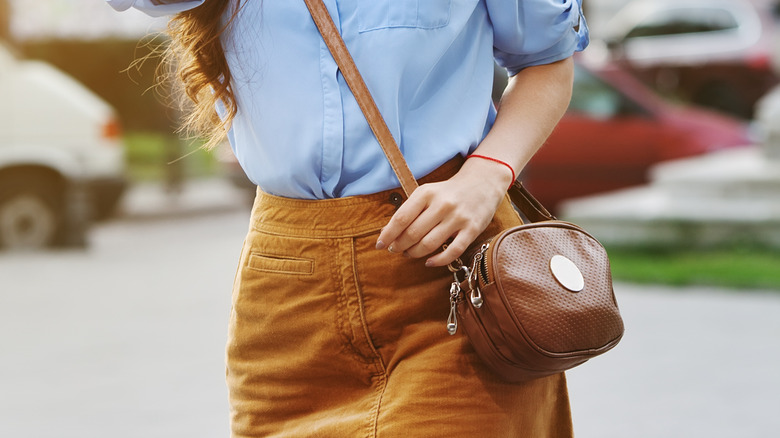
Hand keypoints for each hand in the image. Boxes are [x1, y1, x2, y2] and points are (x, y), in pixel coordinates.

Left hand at [376, 157, 511, 266]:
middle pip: (413, 233)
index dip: (388, 234)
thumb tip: (388, 232)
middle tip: (396, 249)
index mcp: (426, 193)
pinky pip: (453, 252)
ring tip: (410, 253)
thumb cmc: (448, 192)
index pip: (401, 218)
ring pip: (429, 244)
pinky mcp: (472, 229)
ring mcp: (458, 218)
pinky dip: (438, 261)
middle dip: (400, 246)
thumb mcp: (427, 193)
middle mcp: (442, 205)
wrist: (483, 182)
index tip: (380, 244)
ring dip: (415, 253)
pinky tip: (429, 262)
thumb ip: (410, 210)